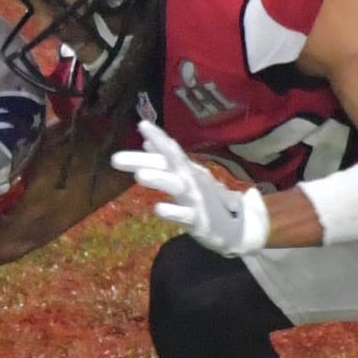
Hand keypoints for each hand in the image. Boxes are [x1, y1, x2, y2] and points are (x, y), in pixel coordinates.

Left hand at [110, 116, 269, 254]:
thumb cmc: (212, 204)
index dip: (158, 137)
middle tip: (115, 158)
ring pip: (177, 187)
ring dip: (159, 179)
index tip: (142, 124)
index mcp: (189, 171)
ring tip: (139, 176)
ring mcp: (198, 201)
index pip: (171, 151)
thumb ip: (168, 162)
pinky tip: (158, 209)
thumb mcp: (189, 179)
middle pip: (168, 166)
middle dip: (144, 160)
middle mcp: (193, 182)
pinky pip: (186, 216)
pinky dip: (173, 212)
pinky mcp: (201, 222)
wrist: (243, 233)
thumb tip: (147, 143)